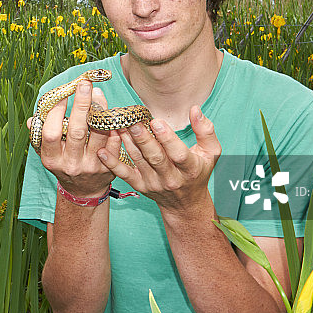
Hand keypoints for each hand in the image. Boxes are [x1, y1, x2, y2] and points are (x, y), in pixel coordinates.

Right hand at [27, 80, 121, 197]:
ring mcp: (90, 166)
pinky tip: (111, 113)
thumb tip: (33, 119)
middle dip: (81, 105)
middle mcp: (70, 164)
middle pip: (76, 131)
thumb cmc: (63, 162)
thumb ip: (42, 135)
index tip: (62, 93)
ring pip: (98, 135)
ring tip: (98, 94)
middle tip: (84, 85)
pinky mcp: (108, 168)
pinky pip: (114, 143)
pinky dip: (114, 127)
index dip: (56, 112)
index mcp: (51, 158)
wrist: (83, 190)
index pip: (51, 132)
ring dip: (100, 111)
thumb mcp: (49, 152)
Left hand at [97, 105, 220, 220]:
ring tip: (118, 125)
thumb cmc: (198, 171)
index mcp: (190, 169)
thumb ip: (205, 130)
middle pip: (156, 158)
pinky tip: (102, 151)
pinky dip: (112, 163)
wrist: (185, 203)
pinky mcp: (140, 186)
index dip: (168, 139)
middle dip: (144, 139)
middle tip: (133, 122)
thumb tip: (195, 109)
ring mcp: (154, 183)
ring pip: (138, 161)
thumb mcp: (210, 153)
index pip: (179, 154)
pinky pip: (124, 174)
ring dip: (126, 142)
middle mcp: (171, 178)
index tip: (157, 121)